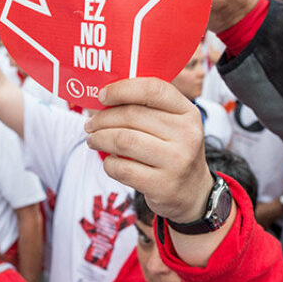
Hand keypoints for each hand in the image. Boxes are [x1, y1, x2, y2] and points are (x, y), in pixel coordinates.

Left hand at [85, 78, 213, 223]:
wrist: (192, 192)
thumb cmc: (173, 150)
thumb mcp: (173, 125)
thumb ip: (147, 108)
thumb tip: (103, 98)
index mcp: (188, 113)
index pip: (153, 89)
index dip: (122, 89)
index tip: (102, 95)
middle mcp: (186, 135)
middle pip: (131, 115)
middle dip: (102, 118)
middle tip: (90, 124)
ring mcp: (176, 161)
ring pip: (123, 140)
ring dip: (100, 138)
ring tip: (93, 140)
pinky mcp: (162, 185)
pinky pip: (122, 168)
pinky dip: (108, 163)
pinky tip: (110, 161)